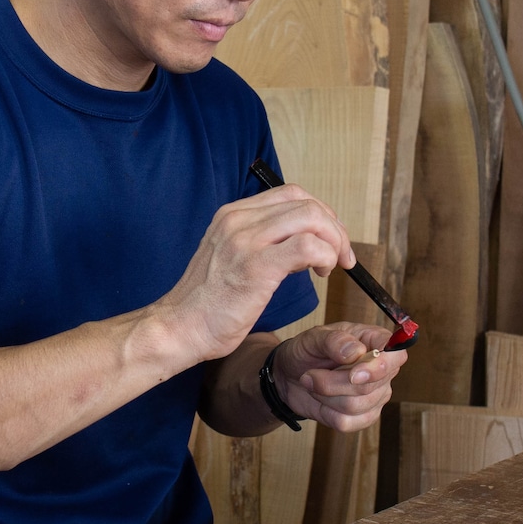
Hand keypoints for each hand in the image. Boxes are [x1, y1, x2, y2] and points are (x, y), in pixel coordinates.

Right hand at [150, 186, 354, 364]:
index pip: (291, 195)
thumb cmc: (208, 303)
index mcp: (232, 215)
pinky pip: (307, 246)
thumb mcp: (232, 258)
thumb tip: (307, 243)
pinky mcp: (255, 266)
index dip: (320, 214)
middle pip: (305, 203)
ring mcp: (245, 241)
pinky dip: (325, 256)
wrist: (180, 328)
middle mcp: (237, 220)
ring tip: (332, 266)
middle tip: (342, 256)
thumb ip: (264, 244)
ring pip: (310, 218)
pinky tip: (320, 273)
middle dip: (334, 228)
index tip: (330, 239)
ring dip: (334, 241)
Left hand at [271, 322, 406, 431]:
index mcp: (376, 341)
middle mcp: (382, 370)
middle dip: (333, 382)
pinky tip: (321, 399)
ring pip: (356, 406)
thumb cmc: (308, 350)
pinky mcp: (363, 416)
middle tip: (311, 374)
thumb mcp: (314, 337)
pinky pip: (348, 423)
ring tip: (313, 382)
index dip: (378, 368)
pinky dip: (326, 412)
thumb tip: (355, 352)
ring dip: (325, 395)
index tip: (353, 374)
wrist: (290, 375)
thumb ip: (335, 340)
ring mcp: (376, 395)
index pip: (395, 356)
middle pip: (369, 386)